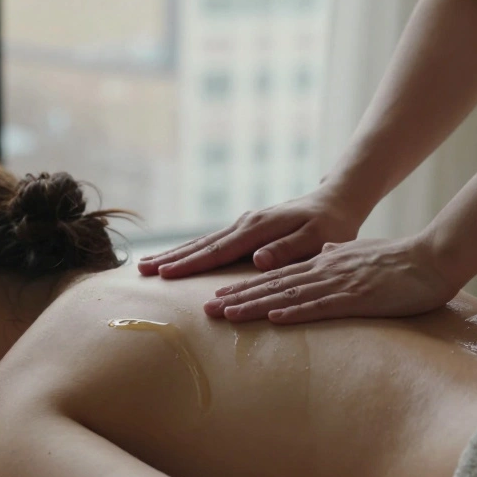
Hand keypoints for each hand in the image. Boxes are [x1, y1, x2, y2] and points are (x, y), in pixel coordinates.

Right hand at [137, 185, 366, 278]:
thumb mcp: (317, 238)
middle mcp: (245, 223)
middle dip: (171, 258)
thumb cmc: (331, 225)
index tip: (166, 275)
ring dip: (174, 254)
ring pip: (201, 241)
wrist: (336, 201)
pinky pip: (211, 241)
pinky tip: (175, 258)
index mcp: (258, 228)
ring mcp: (242, 224)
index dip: (191, 264)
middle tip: (141, 270)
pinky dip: (189, 250)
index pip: (219, 250)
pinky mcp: (244, 228)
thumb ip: (287, 249)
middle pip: (201, 244)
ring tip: (145, 265)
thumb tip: (257, 260)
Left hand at [203, 235, 458, 323]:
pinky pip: (322, 306)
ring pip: (289, 296)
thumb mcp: (358, 254)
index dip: (244, 288)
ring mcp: (339, 284)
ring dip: (256, 306)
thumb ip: (336, 255)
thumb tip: (322, 254)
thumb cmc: (398, 261)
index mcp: (323, 263)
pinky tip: (275, 319)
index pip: (276, 277)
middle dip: (237, 299)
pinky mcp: (358, 298)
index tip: (218, 298)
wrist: (433, 257)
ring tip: (227, 315)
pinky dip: (297, 312)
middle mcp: (324, 271)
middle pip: (272, 287)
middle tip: (205, 311)